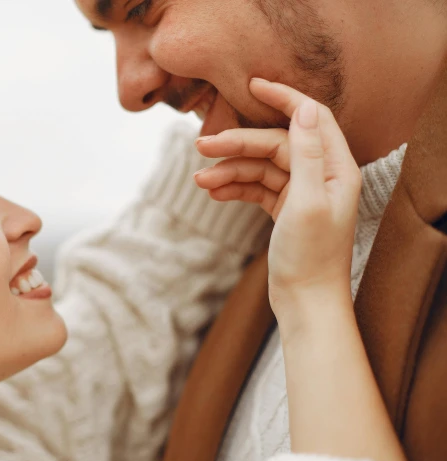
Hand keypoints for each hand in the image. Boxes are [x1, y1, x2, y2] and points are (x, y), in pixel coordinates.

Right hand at [193, 79, 361, 308]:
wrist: (305, 302)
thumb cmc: (311, 256)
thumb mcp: (308, 201)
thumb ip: (306, 154)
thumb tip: (305, 109)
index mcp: (334, 169)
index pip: (310, 118)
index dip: (283, 98)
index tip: (252, 84)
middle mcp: (319, 176)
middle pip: (274, 145)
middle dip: (237, 145)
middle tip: (201, 146)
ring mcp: (300, 193)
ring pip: (260, 168)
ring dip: (229, 170)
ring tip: (199, 181)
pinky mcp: (284, 210)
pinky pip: (255, 188)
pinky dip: (234, 188)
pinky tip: (212, 193)